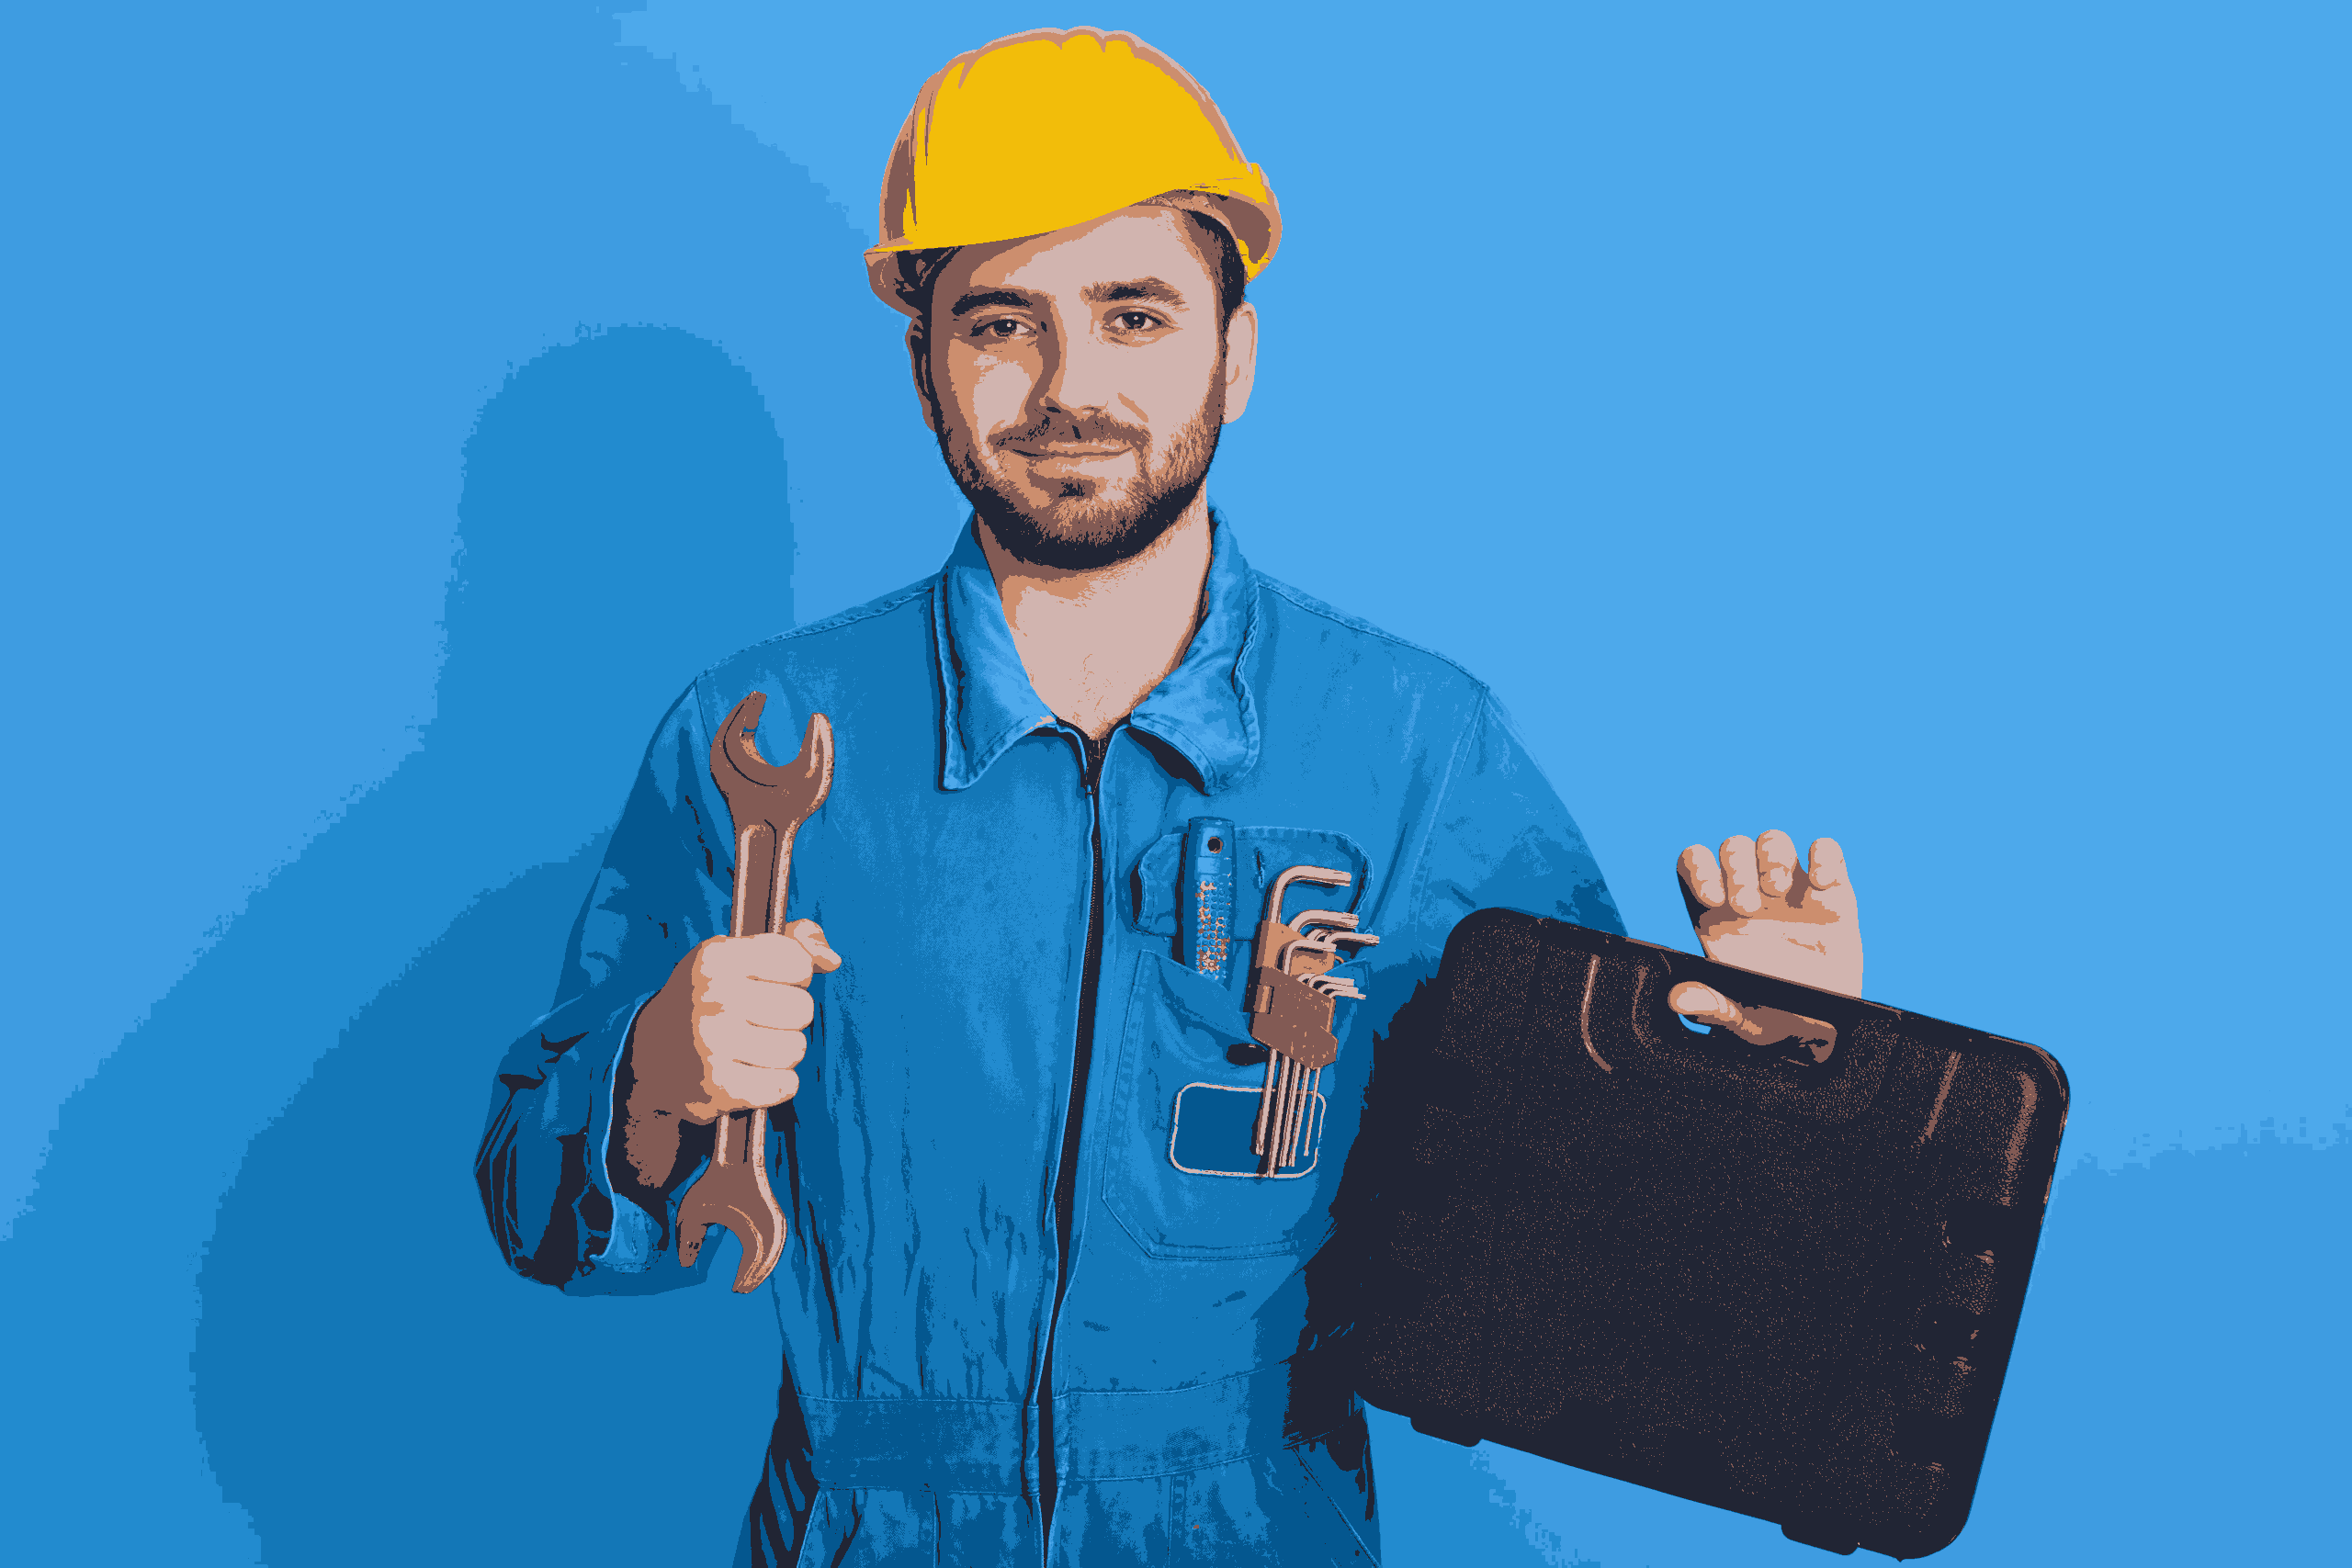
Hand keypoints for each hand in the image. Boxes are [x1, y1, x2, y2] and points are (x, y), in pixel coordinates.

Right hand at [632, 920, 843, 1122]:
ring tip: (755, 1046)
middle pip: (802, 1008)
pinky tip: (753, 1073)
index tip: (770, 982)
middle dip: (790, 1016)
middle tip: (760, 1019)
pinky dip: (777, 1083)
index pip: (797, 962)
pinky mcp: (718, 1086)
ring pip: (796, 1048)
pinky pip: (785, 1085)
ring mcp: (713, 1043)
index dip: (794, 975)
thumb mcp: (737, 953)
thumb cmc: (709, 997)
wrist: (651, 1054)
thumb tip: (831, 960)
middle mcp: (713, 996)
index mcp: (718, 956)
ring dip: (783, 1051)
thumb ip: (793, 941)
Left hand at [1669, 831, 1860, 1036]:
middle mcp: (1751, 892)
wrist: (1823, 1025)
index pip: (1693, 862)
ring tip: (1779, 891)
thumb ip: (1711, 1006)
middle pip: (1733, 847)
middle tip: (1748, 907)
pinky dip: (1825, 855)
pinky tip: (1823, 883)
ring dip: (1773, 857)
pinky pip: (1826, 850)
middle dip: (1737, 867)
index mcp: (1717, 914)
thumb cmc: (1772, 1016)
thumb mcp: (1739, 1017)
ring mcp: (1791, 889)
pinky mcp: (1832, 892)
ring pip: (1773, 840)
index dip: (1698, 868)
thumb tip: (1678, 999)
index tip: (1712, 898)